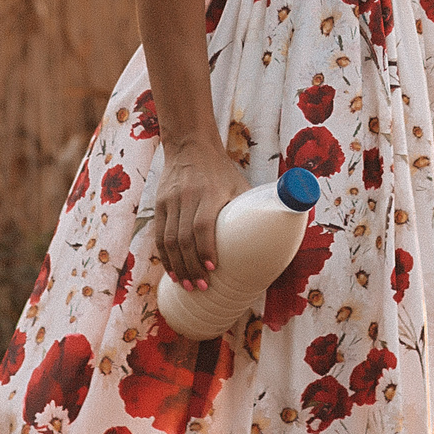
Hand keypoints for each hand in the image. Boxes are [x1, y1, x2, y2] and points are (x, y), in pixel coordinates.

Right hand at [152, 140, 249, 290]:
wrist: (190, 146)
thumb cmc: (221, 171)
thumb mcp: (239, 185)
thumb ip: (250, 209)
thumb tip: (274, 237)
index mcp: (210, 191)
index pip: (203, 225)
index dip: (206, 250)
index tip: (213, 269)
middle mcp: (187, 196)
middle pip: (185, 238)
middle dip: (192, 267)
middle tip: (201, 287)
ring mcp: (170, 200)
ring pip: (169, 240)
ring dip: (177, 266)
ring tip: (186, 285)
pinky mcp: (159, 203)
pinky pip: (159, 235)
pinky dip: (165, 256)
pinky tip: (172, 271)